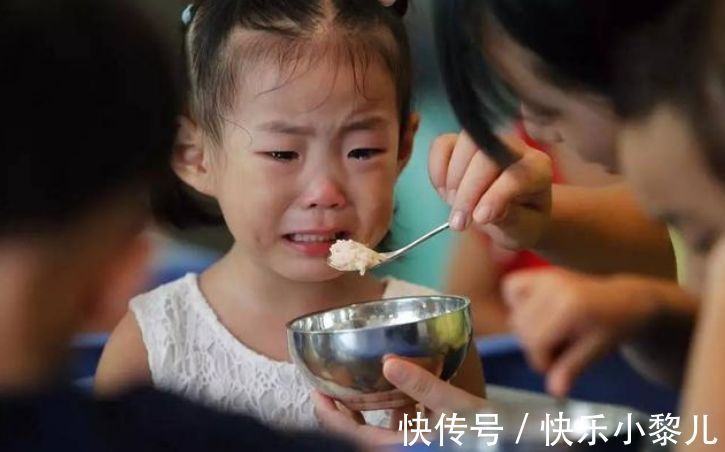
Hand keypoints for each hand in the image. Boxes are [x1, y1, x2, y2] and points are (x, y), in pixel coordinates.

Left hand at [313, 357, 486, 446]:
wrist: (514, 441)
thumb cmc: (489, 430)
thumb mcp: (458, 407)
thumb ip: (423, 386)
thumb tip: (388, 363)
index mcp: (403, 447)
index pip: (352, 437)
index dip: (329, 415)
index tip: (317, 390)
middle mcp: (404, 447)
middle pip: (360, 433)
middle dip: (343, 408)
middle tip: (329, 382)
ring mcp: (415, 445)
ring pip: (380, 428)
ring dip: (368, 406)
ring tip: (360, 377)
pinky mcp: (427, 439)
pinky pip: (401, 424)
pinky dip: (393, 406)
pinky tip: (398, 383)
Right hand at [428, 131, 551, 249]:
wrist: (515, 213)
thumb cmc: (523, 221)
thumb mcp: (522, 229)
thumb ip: (509, 219)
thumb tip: (483, 212)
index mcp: (537, 168)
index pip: (514, 175)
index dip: (494, 197)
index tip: (478, 219)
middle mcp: (514, 148)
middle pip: (485, 156)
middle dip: (468, 191)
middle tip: (459, 222)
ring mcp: (486, 142)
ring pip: (464, 144)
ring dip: (452, 180)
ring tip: (456, 208)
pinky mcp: (461, 143)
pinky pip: (442, 145)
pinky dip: (437, 169)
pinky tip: (444, 192)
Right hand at [504, 269, 661, 396]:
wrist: (625, 301)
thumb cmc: (613, 328)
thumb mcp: (596, 351)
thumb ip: (571, 369)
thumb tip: (554, 392)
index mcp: (570, 308)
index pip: (536, 341)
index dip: (542, 361)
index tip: (556, 367)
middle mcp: (553, 287)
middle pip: (521, 328)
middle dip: (535, 346)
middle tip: (557, 350)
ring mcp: (545, 276)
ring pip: (514, 312)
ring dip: (526, 329)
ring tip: (550, 332)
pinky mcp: (539, 272)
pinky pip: (511, 287)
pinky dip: (516, 302)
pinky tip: (535, 311)